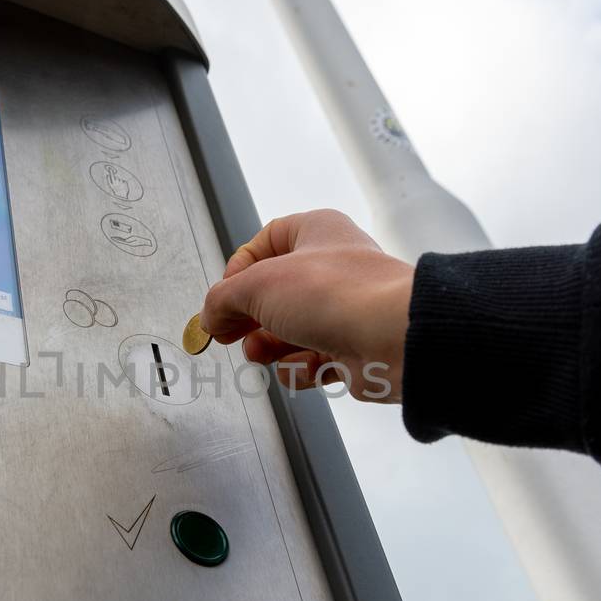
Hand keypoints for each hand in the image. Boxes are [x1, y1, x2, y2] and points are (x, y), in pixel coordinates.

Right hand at [200, 209, 413, 400]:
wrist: (391, 339)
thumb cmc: (338, 294)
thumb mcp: (257, 285)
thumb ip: (222, 300)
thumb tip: (209, 316)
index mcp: (316, 232)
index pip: (264, 244)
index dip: (238, 271)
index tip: (222, 298)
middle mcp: (332, 267)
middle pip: (274, 295)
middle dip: (250, 320)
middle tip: (232, 333)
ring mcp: (343, 310)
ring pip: (290, 331)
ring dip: (271, 348)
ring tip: (263, 353)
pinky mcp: (351, 348)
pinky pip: (311, 360)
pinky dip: (302, 368)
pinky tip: (307, 366)